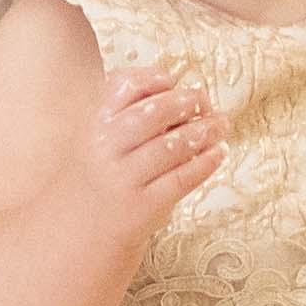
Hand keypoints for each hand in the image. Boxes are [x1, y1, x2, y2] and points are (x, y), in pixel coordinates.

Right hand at [86, 67, 226, 228]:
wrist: (85, 227)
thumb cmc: (103, 172)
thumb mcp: (104, 136)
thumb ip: (131, 111)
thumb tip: (184, 92)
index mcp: (96, 123)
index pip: (124, 85)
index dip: (153, 78)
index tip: (173, 81)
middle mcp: (107, 148)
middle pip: (154, 112)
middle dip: (187, 102)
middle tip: (205, 101)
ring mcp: (125, 178)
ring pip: (172, 146)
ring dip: (204, 131)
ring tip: (221, 124)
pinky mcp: (144, 206)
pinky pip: (182, 178)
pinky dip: (205, 162)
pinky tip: (218, 152)